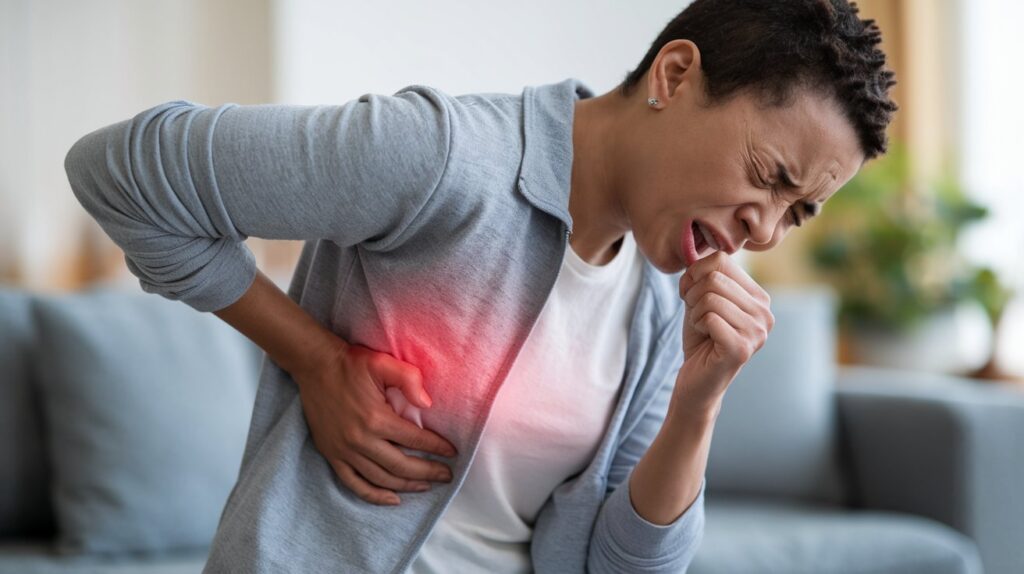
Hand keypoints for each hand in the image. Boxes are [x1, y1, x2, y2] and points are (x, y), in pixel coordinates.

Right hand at [293, 337, 457, 505]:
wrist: (315, 366)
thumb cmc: (351, 364)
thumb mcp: (383, 363)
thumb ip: (408, 379)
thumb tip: (427, 403)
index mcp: (376, 418)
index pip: (415, 439)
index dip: (437, 447)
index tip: (452, 452)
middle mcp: (360, 440)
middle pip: (401, 466)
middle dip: (428, 472)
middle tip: (447, 475)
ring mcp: (344, 451)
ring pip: (381, 478)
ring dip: (407, 485)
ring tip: (427, 485)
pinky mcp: (332, 455)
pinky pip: (354, 483)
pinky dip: (374, 495)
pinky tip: (393, 498)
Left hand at [675, 252, 773, 411]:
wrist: (697, 381)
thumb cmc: (700, 339)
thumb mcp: (701, 299)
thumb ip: (703, 274)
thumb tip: (696, 254)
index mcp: (759, 298)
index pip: (721, 260)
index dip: (695, 274)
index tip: (692, 295)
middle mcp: (765, 313)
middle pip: (714, 277)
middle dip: (692, 294)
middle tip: (696, 315)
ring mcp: (757, 332)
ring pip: (709, 297)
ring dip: (694, 313)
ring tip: (703, 328)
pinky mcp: (742, 348)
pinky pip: (709, 317)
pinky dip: (697, 325)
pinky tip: (705, 339)